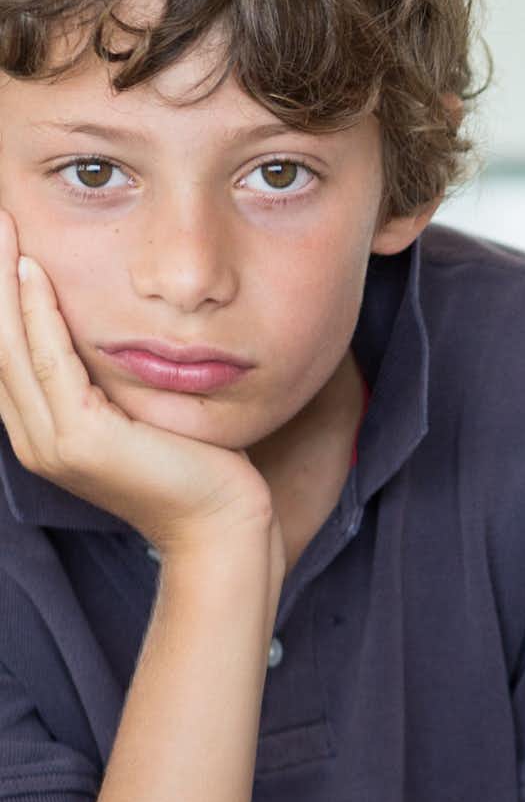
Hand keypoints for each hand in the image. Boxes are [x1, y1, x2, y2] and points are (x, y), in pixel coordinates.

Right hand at [0, 217, 277, 566]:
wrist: (225, 528)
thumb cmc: (200, 468)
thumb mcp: (144, 414)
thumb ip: (112, 380)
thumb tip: (110, 329)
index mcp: (44, 430)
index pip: (4, 351)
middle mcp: (36, 437)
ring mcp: (54, 443)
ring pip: (10, 347)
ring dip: (0, 282)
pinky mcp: (83, 441)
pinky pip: (52, 364)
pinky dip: (39, 315)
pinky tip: (33, 273)